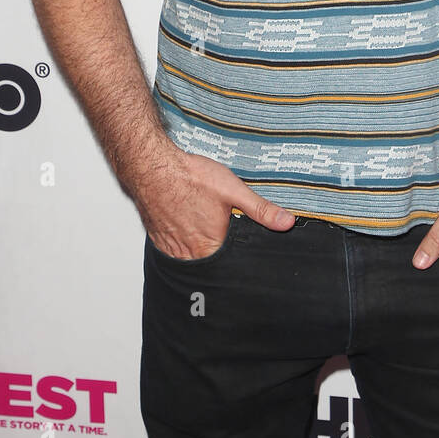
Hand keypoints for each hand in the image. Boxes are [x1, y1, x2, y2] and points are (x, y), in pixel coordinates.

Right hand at [133, 144, 295, 259]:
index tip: (243, 259)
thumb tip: (285, 222)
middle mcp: (188, 254)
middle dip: (220, 259)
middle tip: (223, 242)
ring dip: (200, 253)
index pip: (230, 269)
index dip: (238, 264)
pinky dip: (183, 246)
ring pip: (191, 261)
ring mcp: (171, 249)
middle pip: (210, 267)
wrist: (153, 168)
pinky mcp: (159, 241)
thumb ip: (261, 210)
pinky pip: (175, 252)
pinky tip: (188, 229)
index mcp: (210, 248)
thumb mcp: (234, 191)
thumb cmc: (189, 178)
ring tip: (205, 234)